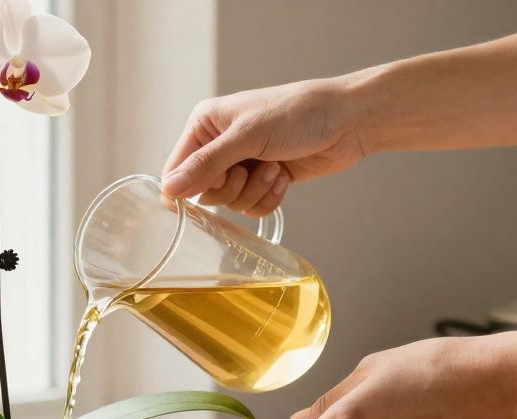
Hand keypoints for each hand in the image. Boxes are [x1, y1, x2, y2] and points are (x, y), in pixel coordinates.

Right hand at [161, 78, 369, 214]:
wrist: (348, 121)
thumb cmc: (299, 114)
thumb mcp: (247, 136)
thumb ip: (206, 164)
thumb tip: (168, 190)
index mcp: (205, 125)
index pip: (176, 169)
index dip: (189, 186)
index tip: (213, 185)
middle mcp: (218, 145)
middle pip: (202, 192)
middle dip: (231, 188)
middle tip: (249, 170)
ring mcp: (242, 163)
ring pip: (229, 203)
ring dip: (254, 192)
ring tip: (275, 168)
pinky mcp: (263, 180)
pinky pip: (251, 207)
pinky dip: (268, 197)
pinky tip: (283, 176)